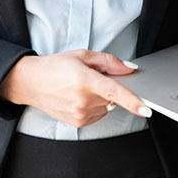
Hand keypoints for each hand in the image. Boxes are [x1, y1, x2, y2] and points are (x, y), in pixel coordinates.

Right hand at [0, 50, 150, 127]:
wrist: (31, 83)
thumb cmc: (55, 67)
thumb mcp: (82, 55)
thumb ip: (109, 61)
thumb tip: (128, 69)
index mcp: (85, 80)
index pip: (115, 92)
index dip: (132, 101)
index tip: (146, 109)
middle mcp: (82, 100)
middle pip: (112, 97)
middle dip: (109, 87)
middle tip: (92, 77)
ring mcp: (79, 113)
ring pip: (106, 106)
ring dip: (101, 97)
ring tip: (81, 87)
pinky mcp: (77, 123)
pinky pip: (98, 114)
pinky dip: (95, 106)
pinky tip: (79, 97)